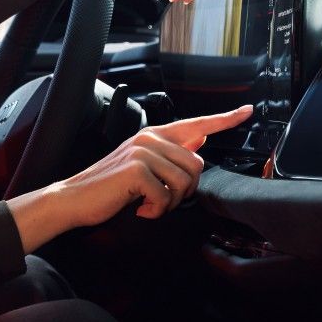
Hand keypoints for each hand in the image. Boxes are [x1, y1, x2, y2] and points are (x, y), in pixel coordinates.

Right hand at [6, 105, 253, 249]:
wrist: (74, 198)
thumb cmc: (108, 187)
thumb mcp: (142, 166)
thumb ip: (170, 153)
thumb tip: (199, 139)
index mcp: (154, 135)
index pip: (197, 123)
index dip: (225, 119)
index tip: (246, 111)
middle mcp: (150, 138)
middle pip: (197, 166)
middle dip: (184, 192)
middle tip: (159, 199)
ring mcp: (143, 151)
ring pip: (184, 183)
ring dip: (168, 203)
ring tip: (147, 203)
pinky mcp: (137, 169)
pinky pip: (166, 197)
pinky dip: (155, 210)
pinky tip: (139, 208)